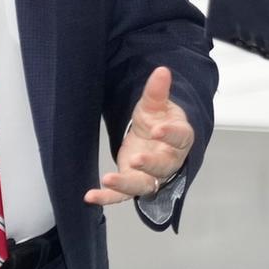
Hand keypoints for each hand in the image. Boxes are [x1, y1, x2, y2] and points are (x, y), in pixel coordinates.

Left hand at [88, 67, 194, 205]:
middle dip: (149, 164)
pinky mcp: (133, 183)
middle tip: (135, 159)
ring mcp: (151, 176)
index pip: (179, 137)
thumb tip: (161, 70)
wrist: (153, 137)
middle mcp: (168, 161)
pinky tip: (90, 196)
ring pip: (142, 185)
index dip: (170, 134)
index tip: (158, 129)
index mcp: (179, 139)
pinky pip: (121, 196)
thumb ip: (157, 91)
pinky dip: (107, 198)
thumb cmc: (158, 121)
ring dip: (125, 184)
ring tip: (108, 179)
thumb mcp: (155, 105)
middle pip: (162, 167)